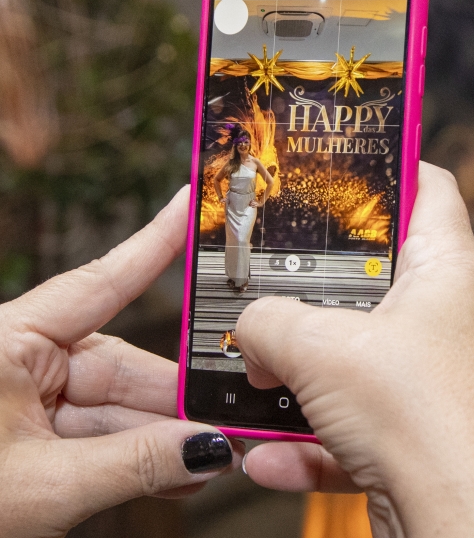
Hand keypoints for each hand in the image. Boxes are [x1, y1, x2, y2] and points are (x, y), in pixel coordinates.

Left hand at [0, 186, 242, 537]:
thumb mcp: (42, 486)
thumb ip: (135, 463)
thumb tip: (207, 447)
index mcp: (4, 341)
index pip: (102, 282)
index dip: (156, 244)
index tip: (192, 206)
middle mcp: (15, 359)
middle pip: (122, 365)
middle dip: (177, 400)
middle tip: (231, 422)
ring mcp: (22, 397)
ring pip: (115, 407)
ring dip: (164, 439)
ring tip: (209, 461)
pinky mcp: (27, 434)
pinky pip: (98, 436)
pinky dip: (138, 457)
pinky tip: (177, 473)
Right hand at [238, 164, 473, 537]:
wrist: (457, 526)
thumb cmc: (424, 421)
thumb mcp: (320, 349)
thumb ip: (269, 321)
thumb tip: (253, 329)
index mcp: (449, 270)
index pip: (429, 186)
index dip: (389, 164)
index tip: (340, 160)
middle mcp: (450, 316)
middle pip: (379, 274)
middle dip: (317, 285)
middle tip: (269, 279)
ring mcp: (435, 374)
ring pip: (357, 352)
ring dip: (303, 370)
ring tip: (257, 375)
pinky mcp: (418, 429)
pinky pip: (354, 419)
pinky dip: (312, 437)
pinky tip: (267, 455)